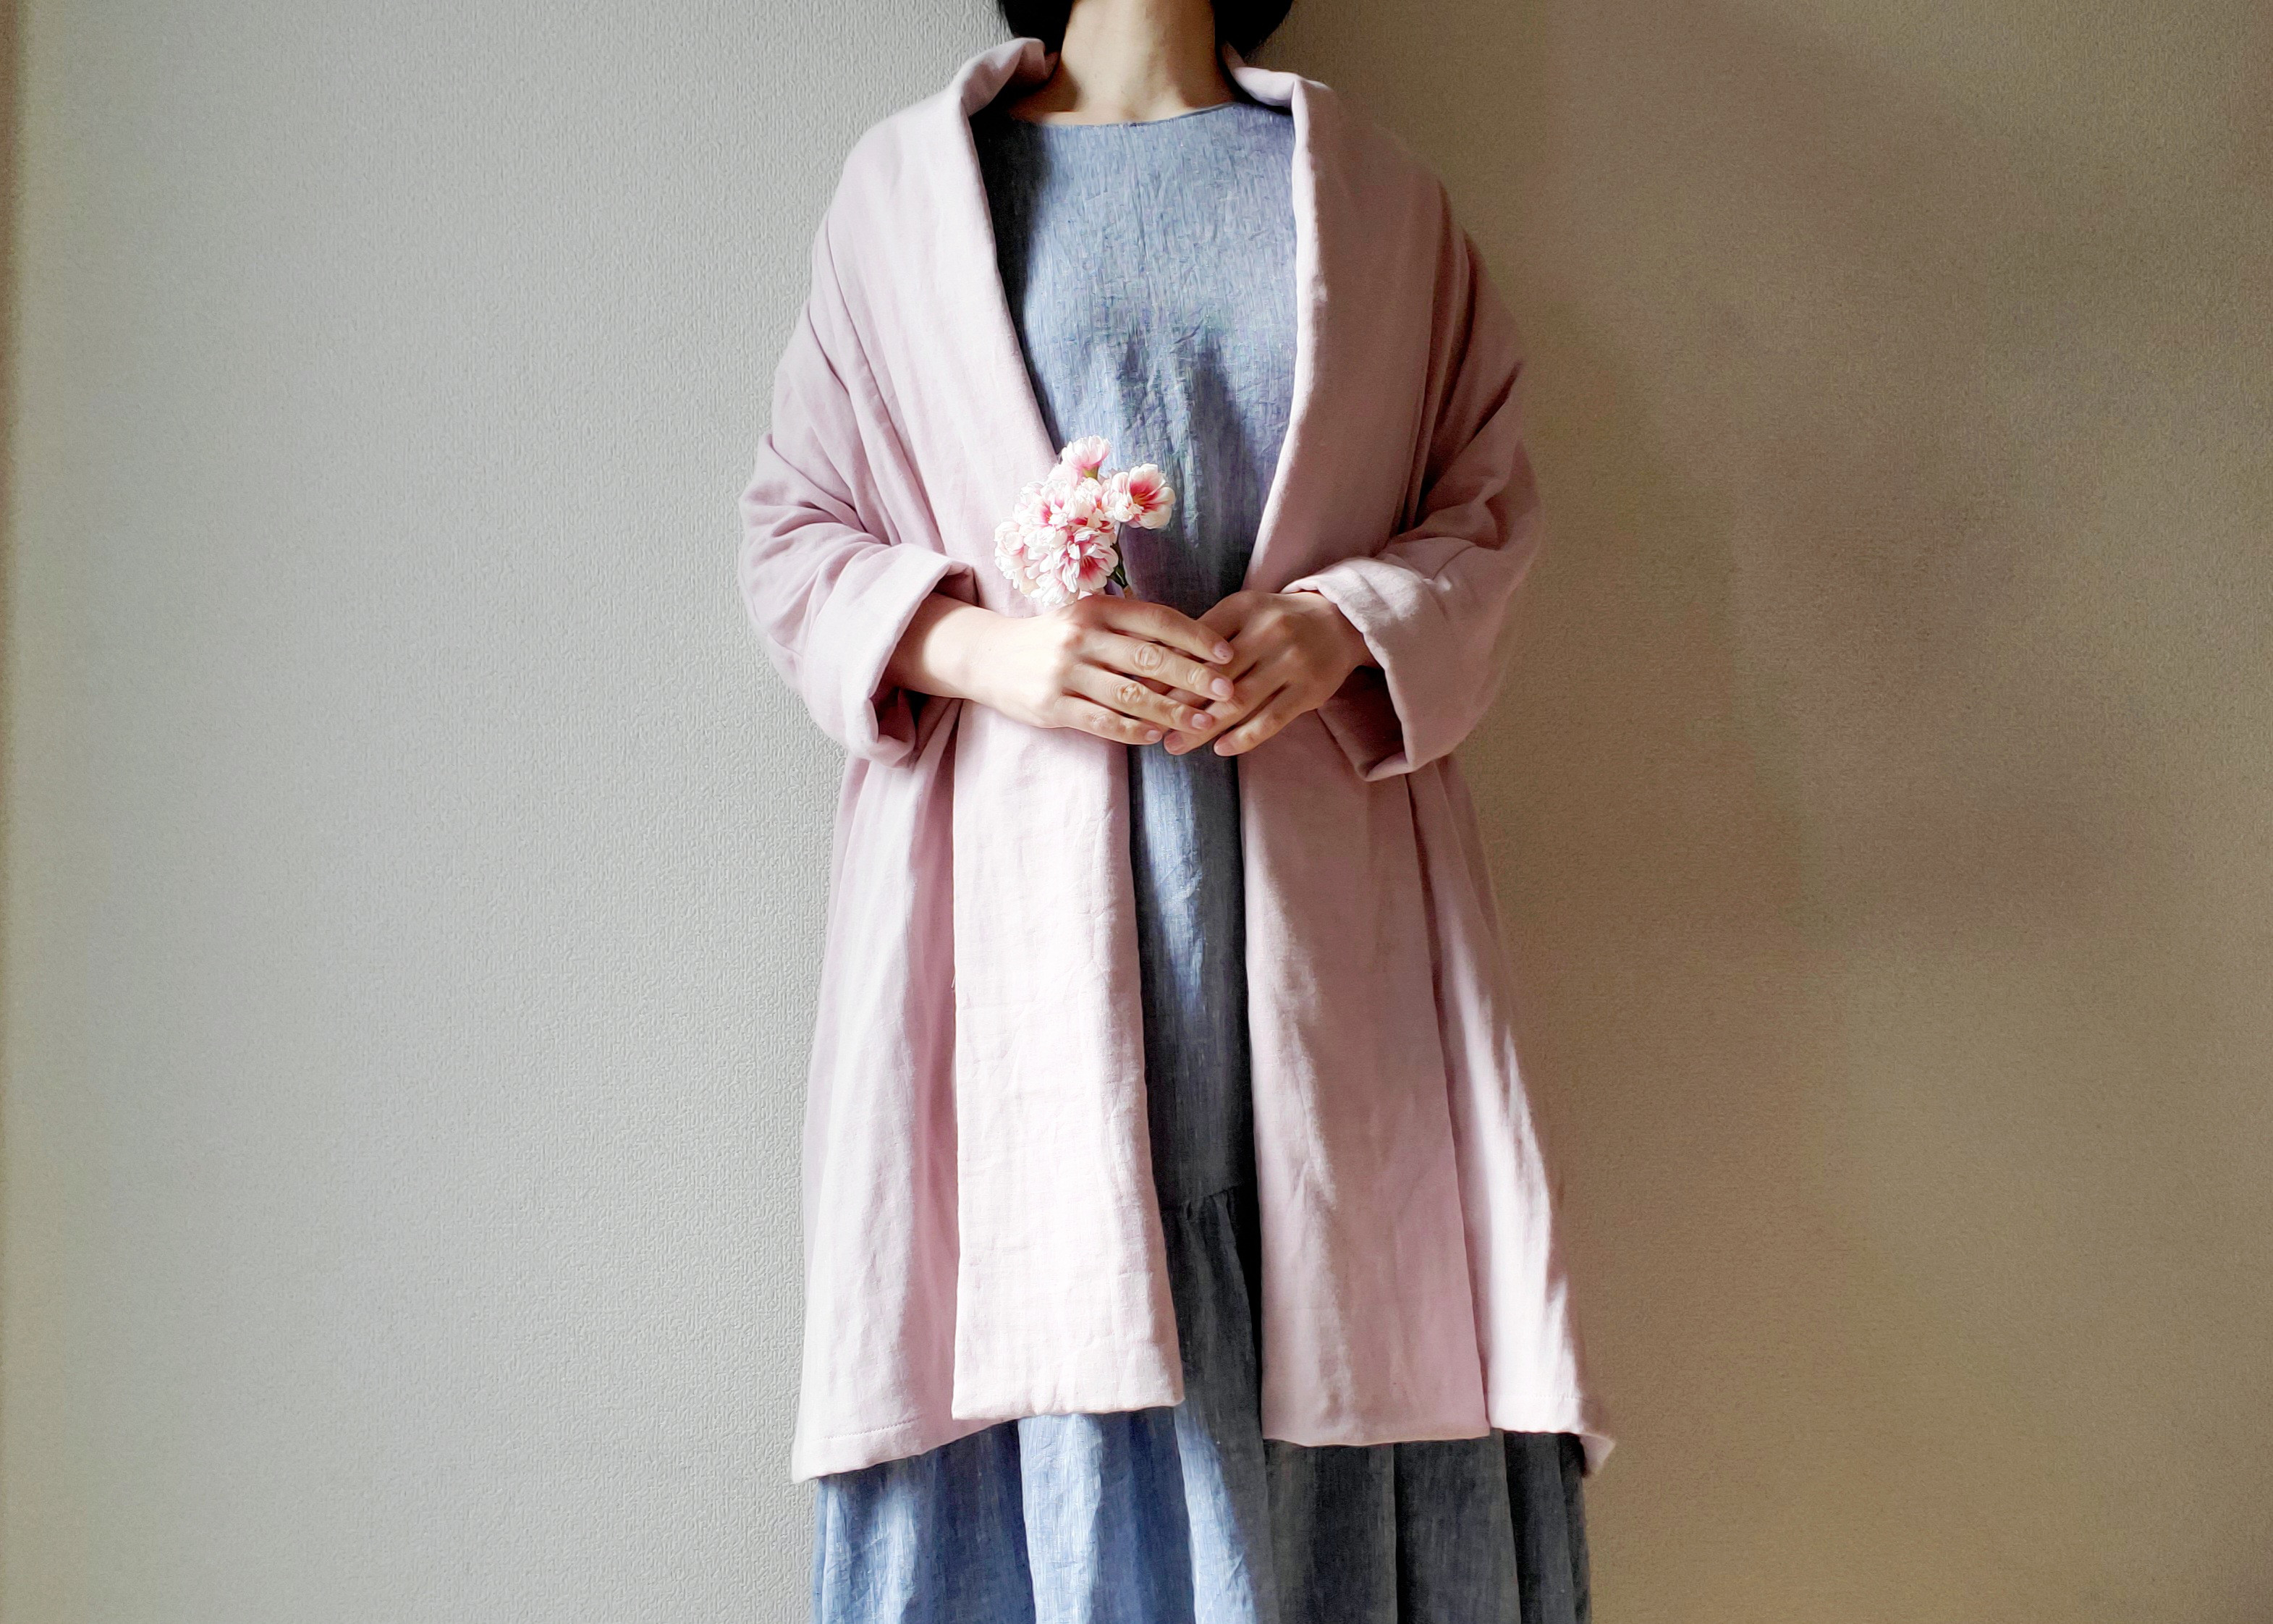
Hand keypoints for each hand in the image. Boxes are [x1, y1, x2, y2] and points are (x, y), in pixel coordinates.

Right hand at [885, 592, 1236, 746]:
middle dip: (1194, 677)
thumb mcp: (1087, 618)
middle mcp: (1081, 636)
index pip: (1158, 620)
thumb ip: (1130, 625)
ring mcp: (1064, 672)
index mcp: (1097, 608)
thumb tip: (1191, 643)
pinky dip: (1132, 731)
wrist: (988, 656)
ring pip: (1130, 695)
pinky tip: (1156, 736)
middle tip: (1228, 693)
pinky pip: (1101, 721)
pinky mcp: (1052, 705)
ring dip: (1171, 711)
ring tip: (1202, 723)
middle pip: (1150, 658)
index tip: (1227, 655)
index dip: (1196, 637)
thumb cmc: (1053, 638)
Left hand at [1164, 590, 1371, 756]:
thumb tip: (1159, 664)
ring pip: (1239, 701)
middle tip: (1152, 726)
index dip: (1167, 670)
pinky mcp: (1309, 690)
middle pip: (1214, 676)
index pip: (1197, 641)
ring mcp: (1292, 662)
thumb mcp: (1243, 612)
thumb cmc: (1276, 620)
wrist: (1339, 622)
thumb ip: (1207, 634)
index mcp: (1244, 608)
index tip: (1141, 692)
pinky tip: (1220, 749)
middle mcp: (1269, 632)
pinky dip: (1244, 737)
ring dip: (1204, 728)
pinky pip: (1271, 719)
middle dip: (1179, 704)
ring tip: (1176, 745)